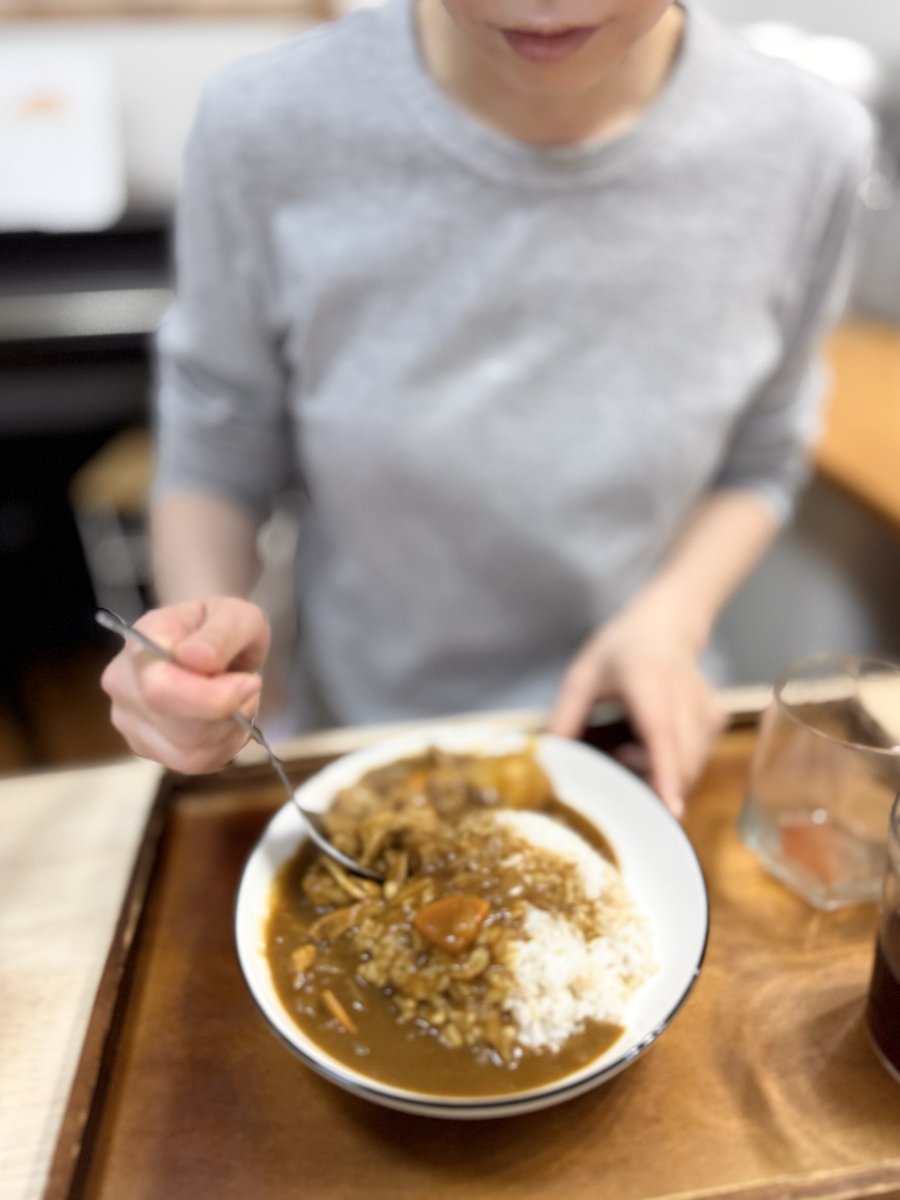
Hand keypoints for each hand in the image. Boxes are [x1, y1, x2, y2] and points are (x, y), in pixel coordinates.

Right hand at [101, 597, 269, 773]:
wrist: (207, 640)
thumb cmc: (219, 625)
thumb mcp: (236, 615)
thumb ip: (220, 634)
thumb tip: (194, 658)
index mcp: (139, 645)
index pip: (161, 690)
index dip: (213, 698)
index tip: (250, 682)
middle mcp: (122, 684)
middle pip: (179, 728)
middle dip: (229, 716)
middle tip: (250, 688)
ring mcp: (128, 720)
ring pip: (187, 753)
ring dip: (230, 733)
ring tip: (239, 702)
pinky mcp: (144, 746)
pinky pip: (192, 763)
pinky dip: (223, 747)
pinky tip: (227, 722)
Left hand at [548, 604, 725, 817]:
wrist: (667, 624)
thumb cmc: (621, 649)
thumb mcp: (583, 674)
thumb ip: (565, 716)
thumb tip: (550, 757)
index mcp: (647, 681)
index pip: (660, 734)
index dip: (665, 773)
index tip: (670, 810)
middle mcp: (683, 696)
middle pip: (682, 760)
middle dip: (656, 787)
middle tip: (619, 780)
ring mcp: (706, 708)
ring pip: (693, 764)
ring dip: (661, 775)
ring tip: (628, 749)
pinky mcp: (716, 719)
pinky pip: (699, 758)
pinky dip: (676, 765)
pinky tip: (652, 745)